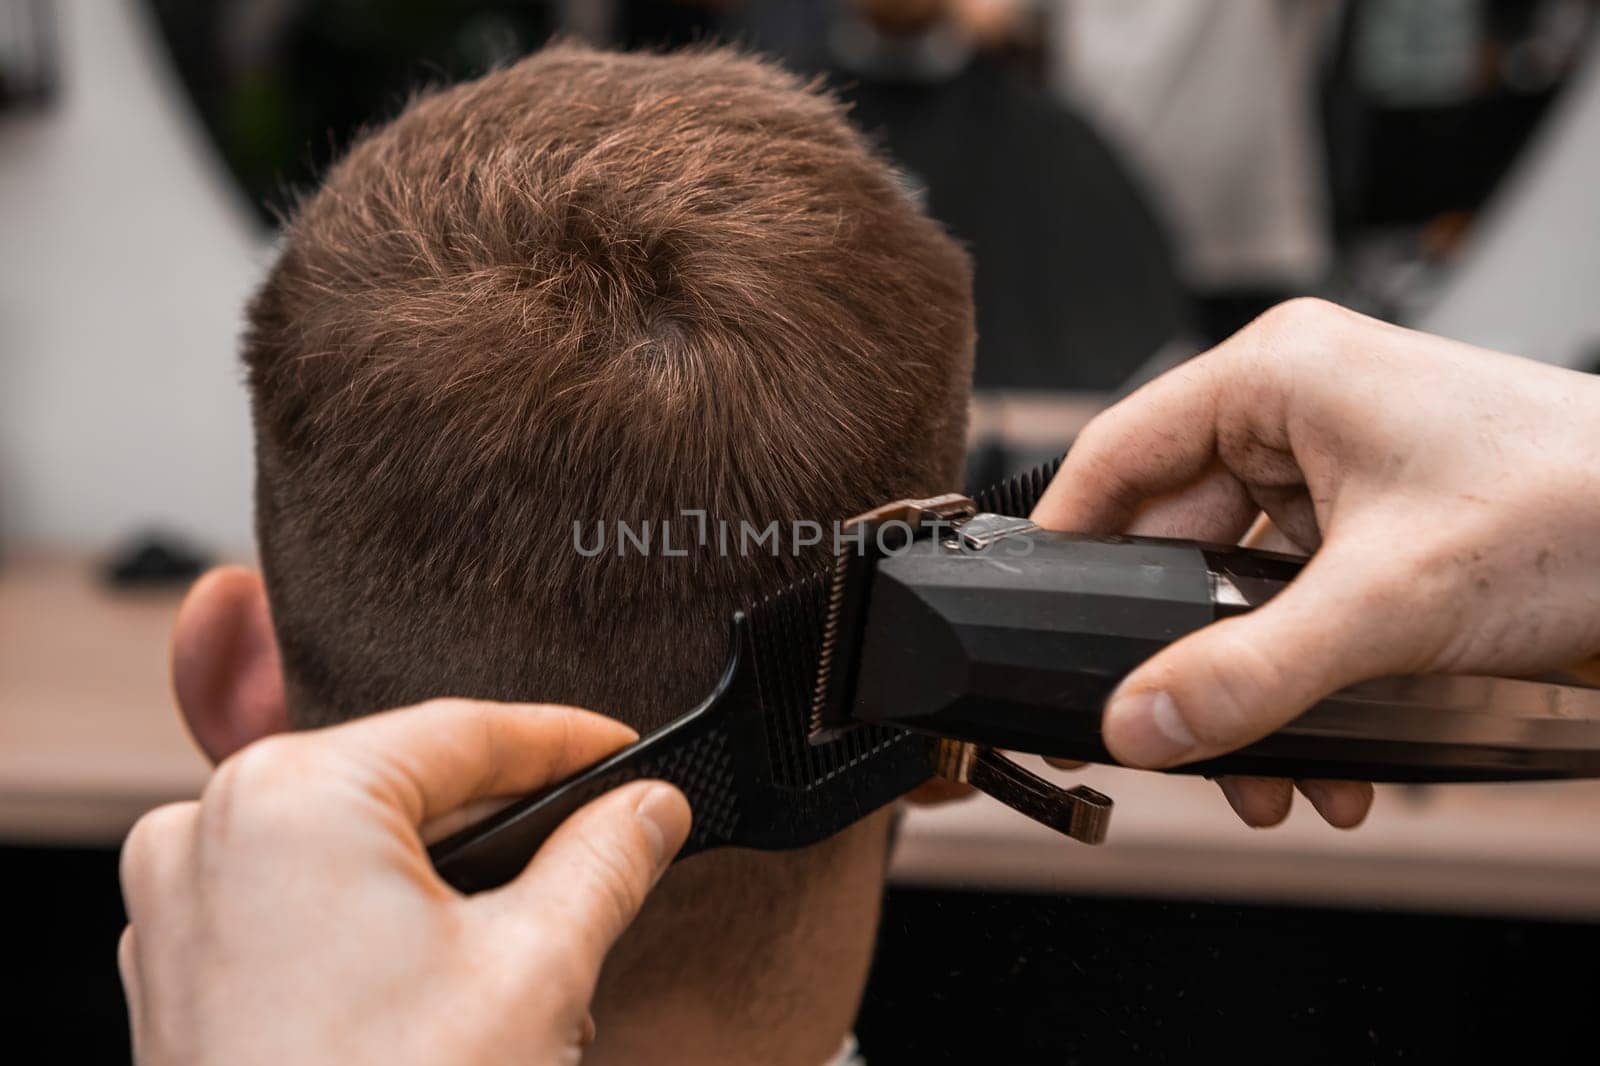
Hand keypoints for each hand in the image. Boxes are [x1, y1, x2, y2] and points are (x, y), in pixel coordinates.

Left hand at [119, 700, 689, 1064]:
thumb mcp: (537, 970)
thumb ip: (605, 862)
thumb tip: (649, 808)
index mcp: (290, 797)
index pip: (464, 732)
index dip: (565, 741)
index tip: (630, 754)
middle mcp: (209, 831)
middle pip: (406, 787)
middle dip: (510, 819)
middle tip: (603, 840)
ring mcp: (178, 908)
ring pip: (351, 845)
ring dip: (448, 874)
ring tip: (537, 921)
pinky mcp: (176, 977)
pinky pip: (298, 902)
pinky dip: (377, 916)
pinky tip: (447, 969)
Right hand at [1034, 299, 1599, 826]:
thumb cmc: (1586, 503)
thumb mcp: (1390, 602)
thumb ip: (1247, 672)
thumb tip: (1139, 720)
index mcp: (1278, 375)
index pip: (1119, 456)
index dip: (1067, 547)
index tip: (1036, 629)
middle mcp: (1299, 411)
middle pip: (1178, 543)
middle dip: (1186, 658)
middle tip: (1172, 741)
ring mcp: (1341, 467)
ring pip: (1240, 588)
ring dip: (1251, 687)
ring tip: (1273, 776)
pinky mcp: (1377, 522)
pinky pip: (1299, 605)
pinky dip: (1304, 679)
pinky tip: (1331, 755)